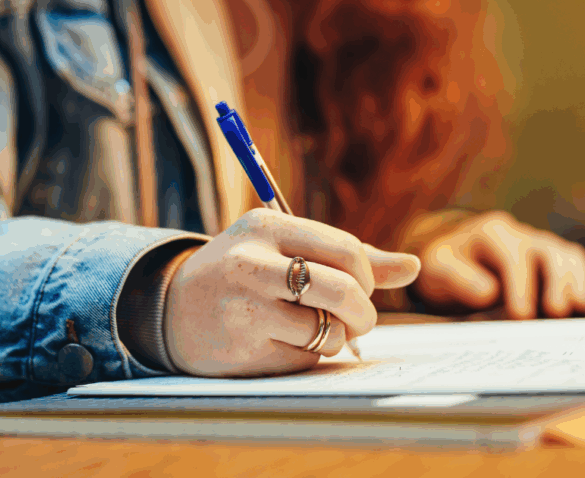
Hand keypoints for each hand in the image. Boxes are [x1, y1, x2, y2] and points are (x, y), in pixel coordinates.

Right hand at [164, 209, 419, 376]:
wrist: (171, 308)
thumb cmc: (243, 272)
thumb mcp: (284, 247)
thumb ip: (348, 256)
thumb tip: (414, 266)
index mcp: (267, 226)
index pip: (346, 249)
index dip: (368, 276)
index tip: (361, 286)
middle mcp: (253, 262)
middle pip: (345, 290)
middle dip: (363, 312)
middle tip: (357, 319)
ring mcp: (245, 307)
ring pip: (329, 331)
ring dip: (336, 338)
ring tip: (316, 330)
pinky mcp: (243, 347)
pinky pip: (305, 358)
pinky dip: (308, 356)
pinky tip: (284, 343)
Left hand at [416, 211, 584, 318]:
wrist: (450, 254)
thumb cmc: (443, 263)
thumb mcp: (437, 266)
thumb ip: (458, 277)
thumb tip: (490, 293)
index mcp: (491, 231)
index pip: (512, 255)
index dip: (520, 285)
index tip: (522, 315)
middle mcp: (519, 234)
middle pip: (548, 250)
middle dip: (556, 280)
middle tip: (557, 312)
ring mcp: (537, 244)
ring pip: (566, 254)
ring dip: (574, 281)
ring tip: (578, 308)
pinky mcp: (551, 259)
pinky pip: (573, 262)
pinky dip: (582, 280)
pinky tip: (583, 305)